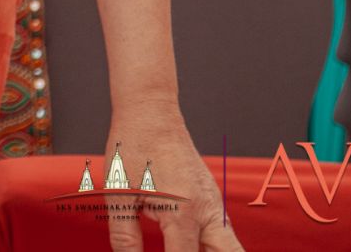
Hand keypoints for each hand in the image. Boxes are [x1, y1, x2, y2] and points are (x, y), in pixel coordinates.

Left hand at [104, 108, 244, 251]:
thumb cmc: (133, 147)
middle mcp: (208, 211)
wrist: (151, 111)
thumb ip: (125, 236)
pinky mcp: (213, 199)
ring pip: (232, 247)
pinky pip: (223, 232)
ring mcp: (215, 204)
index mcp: (183, 212)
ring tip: (181, 248)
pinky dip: (214, 247)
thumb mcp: (118, 194)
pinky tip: (189, 248)